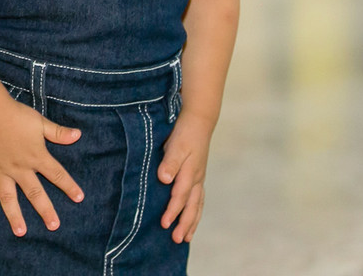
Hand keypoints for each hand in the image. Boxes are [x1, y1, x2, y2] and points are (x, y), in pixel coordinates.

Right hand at [0, 100, 82, 236]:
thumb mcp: (39, 122)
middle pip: (35, 192)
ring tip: (20, 232)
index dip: (69, 186)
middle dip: (45, 209)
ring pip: (8, 197)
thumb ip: (58, 132)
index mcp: (35, 157)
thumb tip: (78, 135)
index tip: (79, 198)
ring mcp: (0, 171)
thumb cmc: (15, 115)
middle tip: (54, 226)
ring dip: (14, 215)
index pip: (57, 174)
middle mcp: (19, 168)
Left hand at [158, 112, 213, 242]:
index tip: (163, 224)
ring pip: (197, 205)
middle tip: (176, 240)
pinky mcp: (198, 177)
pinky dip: (195, 212)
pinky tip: (192, 219)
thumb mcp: (176, 144)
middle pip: (191, 206)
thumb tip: (164, 179)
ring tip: (185, 238)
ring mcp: (199, 179)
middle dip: (184, 224)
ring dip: (192, 222)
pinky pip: (199, 199)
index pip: (180, 196)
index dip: (172, 211)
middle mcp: (196, 179)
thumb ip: (170, 162)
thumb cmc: (184, 133)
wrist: (198, 122)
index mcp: (190, 172)